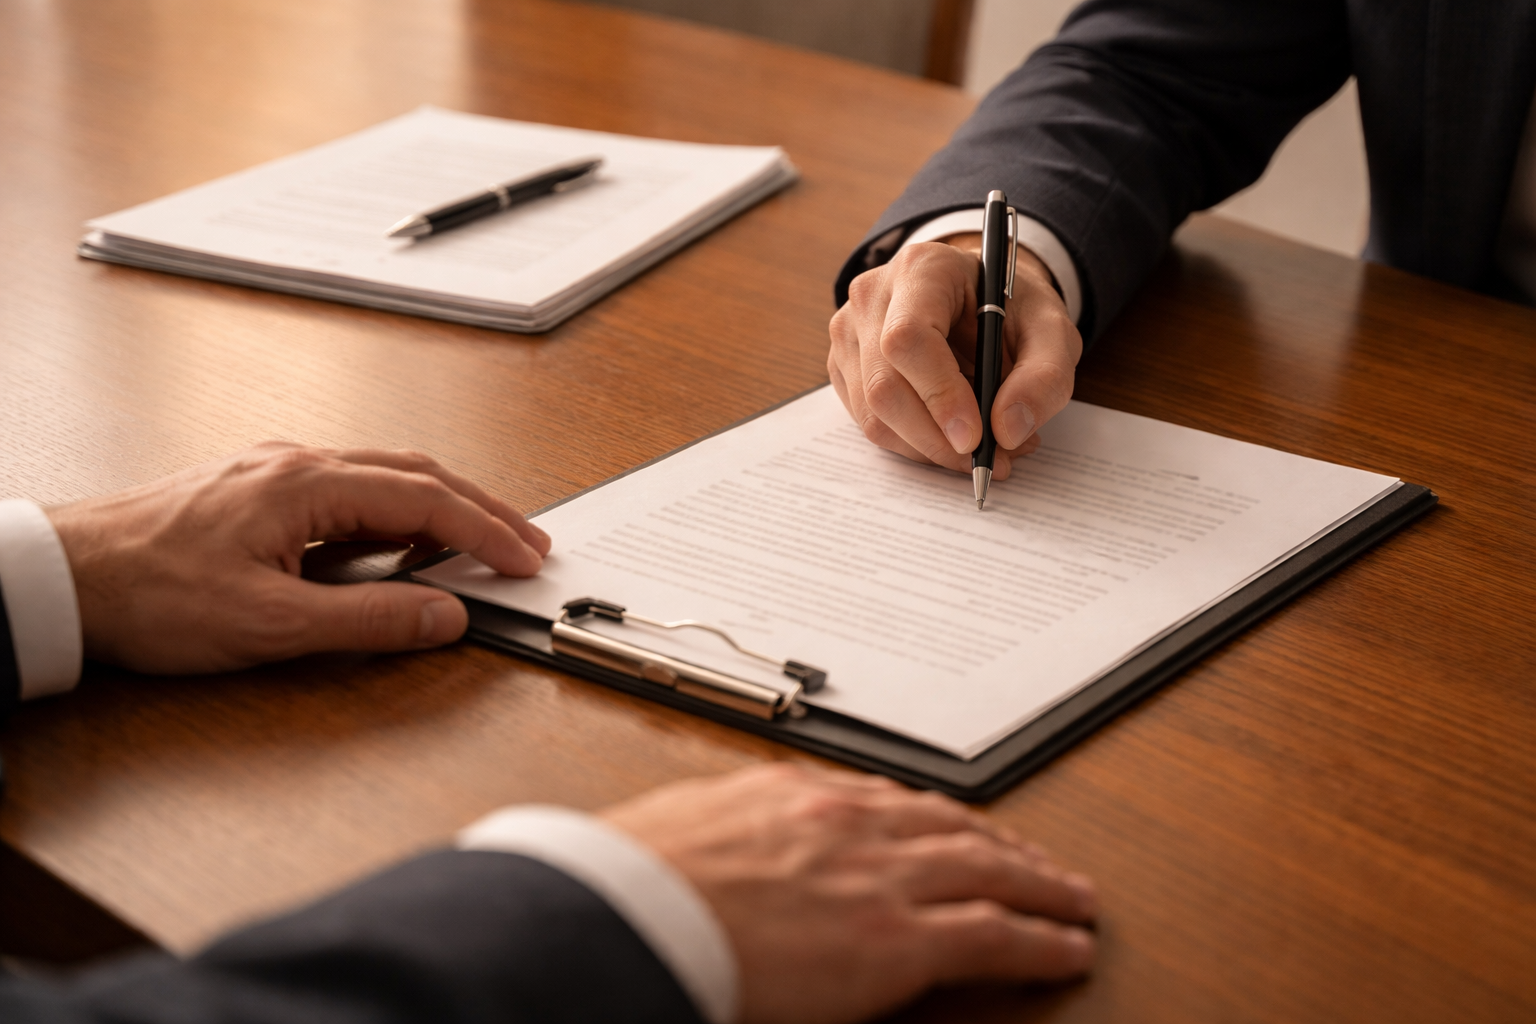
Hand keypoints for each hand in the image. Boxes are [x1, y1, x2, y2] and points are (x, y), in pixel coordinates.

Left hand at [45, 443, 550, 673]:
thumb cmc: (151, 595)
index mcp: (306, 484)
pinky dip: (396, 515)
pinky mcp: (259, 492)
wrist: (64, 577)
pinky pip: (350, 490)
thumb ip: (369, 620)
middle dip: (479, 510)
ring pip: (384, 478)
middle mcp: (297, 464)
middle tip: (527, 544)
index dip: (486, 531)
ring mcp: (276, 473)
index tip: (527, 559)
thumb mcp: (270, 624)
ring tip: (480, 545)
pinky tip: (400, 544)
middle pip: (416, 475)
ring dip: (440, 510)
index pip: (425, 500)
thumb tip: (445, 615)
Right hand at [601, 763, 1096, 1023]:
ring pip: (988, 871)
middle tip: (1041, 864)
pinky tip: (1069, 946)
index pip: (890, 802)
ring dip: (1040, 884)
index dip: (937, 820)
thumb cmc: (636, 880)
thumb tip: (714, 841)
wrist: (630, 913)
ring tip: (1074, 899)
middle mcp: (851, 825)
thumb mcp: (683, 828)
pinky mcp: (898, 939)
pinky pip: (995, 934)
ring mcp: (880, 878)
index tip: (957, 830)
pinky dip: (1042, 939)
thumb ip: (723, 830)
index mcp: (797, 796)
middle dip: (1004, 847)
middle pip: (952, 828)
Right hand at [828, 236, 1081, 480]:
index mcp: (922, 269)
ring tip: (984, 445)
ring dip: (930, 448)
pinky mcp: (845, 367)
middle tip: (992, 458)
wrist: (982, 301)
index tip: (974, 437)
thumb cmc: (1013, 310)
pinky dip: (915, 444)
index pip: (908, 338)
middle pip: (884, 386)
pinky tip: (951, 434)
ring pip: (874, 415)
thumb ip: (1043, 378)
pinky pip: (871, 424)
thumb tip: (1007, 430)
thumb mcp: (1053, 332)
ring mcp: (850, 333)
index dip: (938, 394)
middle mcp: (872, 297)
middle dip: (938, 438)